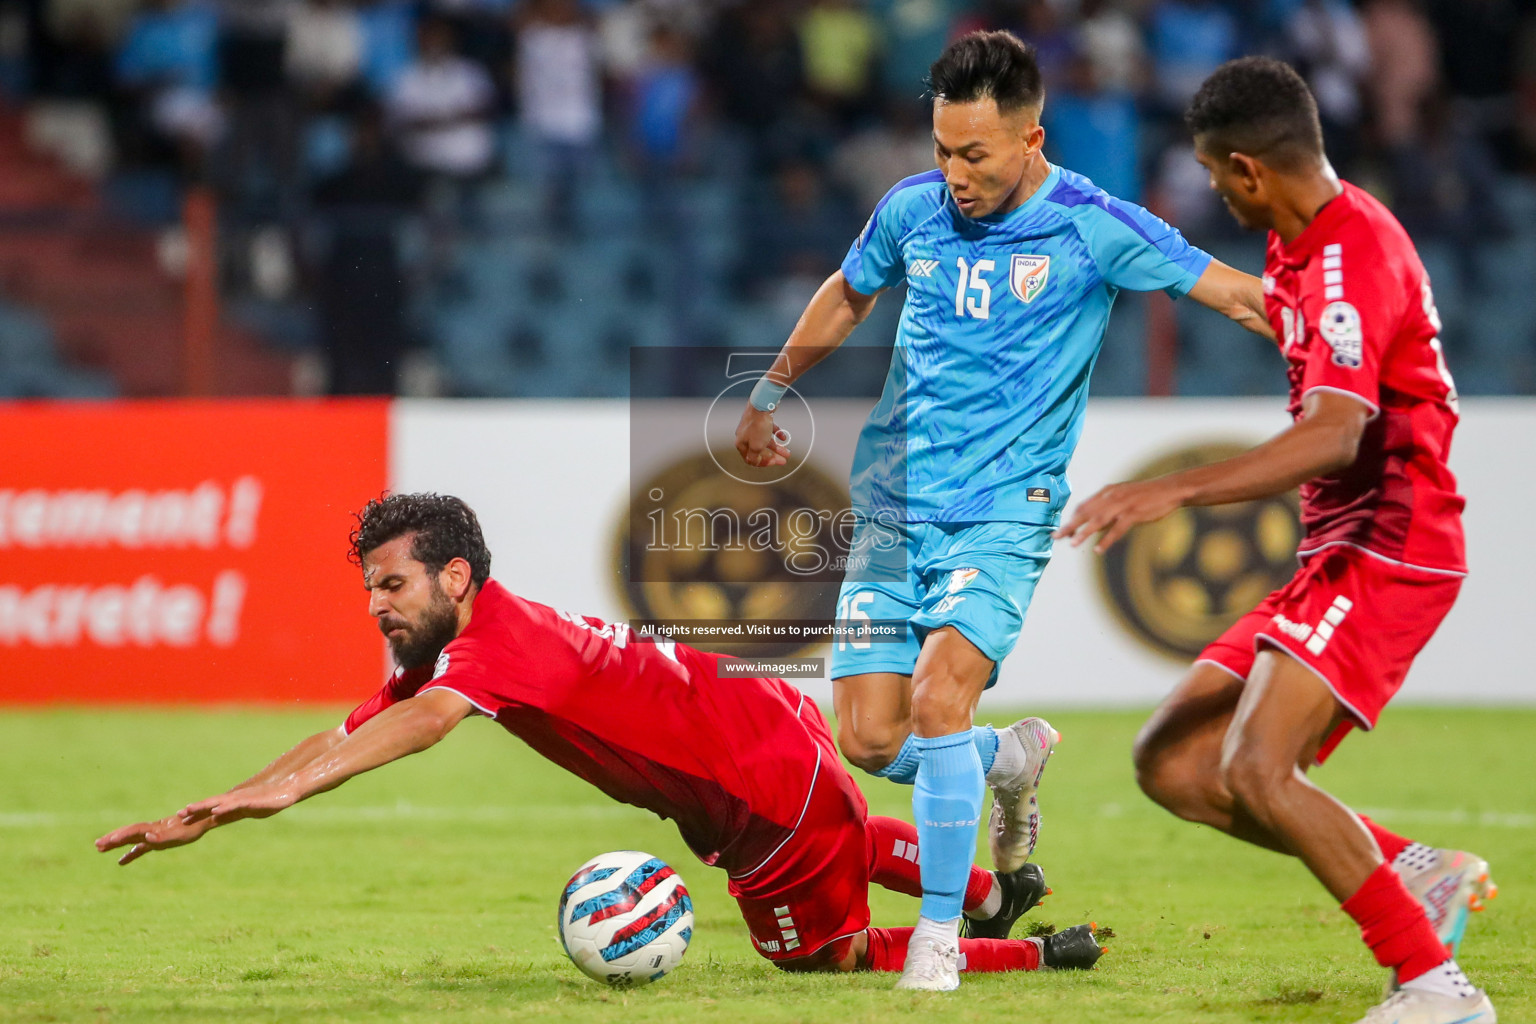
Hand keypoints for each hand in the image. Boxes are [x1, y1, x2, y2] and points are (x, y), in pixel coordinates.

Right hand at [95, 813, 214, 865]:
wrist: (203, 821)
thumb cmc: (192, 828)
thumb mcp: (179, 834)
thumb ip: (162, 837)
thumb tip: (147, 838)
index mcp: (154, 829)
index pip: (133, 831)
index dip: (120, 836)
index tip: (108, 841)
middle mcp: (152, 830)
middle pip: (128, 833)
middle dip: (112, 839)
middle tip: (96, 845)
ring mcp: (154, 834)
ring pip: (131, 838)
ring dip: (116, 843)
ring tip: (101, 849)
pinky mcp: (159, 839)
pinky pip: (140, 847)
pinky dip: (130, 853)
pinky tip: (122, 861)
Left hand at [178, 784, 298, 826]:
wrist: (289, 790)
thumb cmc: (271, 800)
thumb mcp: (250, 810)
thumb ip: (235, 812)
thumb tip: (219, 817)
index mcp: (234, 803)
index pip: (212, 808)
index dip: (197, 812)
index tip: (181, 818)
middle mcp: (235, 799)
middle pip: (211, 804)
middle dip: (195, 810)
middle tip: (178, 814)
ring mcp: (243, 799)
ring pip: (219, 803)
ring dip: (203, 807)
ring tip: (189, 810)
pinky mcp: (252, 801)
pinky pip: (235, 805)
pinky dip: (224, 808)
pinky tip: (215, 811)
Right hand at [735, 405, 791, 467]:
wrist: (762, 404)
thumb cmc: (758, 426)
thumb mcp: (757, 447)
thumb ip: (755, 457)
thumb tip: (753, 462)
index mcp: (741, 443)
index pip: (750, 459)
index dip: (763, 463)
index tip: (774, 462)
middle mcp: (745, 436)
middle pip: (759, 450)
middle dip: (773, 456)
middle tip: (784, 460)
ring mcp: (752, 427)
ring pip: (765, 441)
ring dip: (777, 447)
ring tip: (788, 452)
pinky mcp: (760, 419)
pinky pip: (768, 430)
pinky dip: (776, 434)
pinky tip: (784, 437)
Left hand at [1054, 478, 1187, 553]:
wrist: (1170, 489)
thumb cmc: (1146, 495)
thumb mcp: (1123, 496)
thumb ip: (1108, 508)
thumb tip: (1093, 524)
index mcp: (1107, 491)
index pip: (1084, 505)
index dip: (1072, 518)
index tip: (1063, 530)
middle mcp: (1111, 496)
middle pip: (1086, 513)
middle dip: (1070, 525)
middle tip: (1056, 536)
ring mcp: (1122, 505)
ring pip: (1098, 520)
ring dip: (1084, 533)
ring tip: (1073, 544)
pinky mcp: (1134, 514)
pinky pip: (1117, 529)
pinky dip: (1106, 540)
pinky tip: (1098, 549)